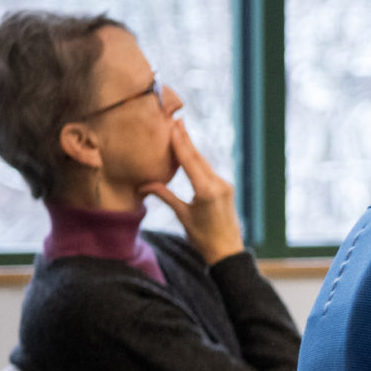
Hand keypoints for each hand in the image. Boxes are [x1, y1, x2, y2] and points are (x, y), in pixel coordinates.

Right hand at [139, 119, 243, 264]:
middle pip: (198, 158)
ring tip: (182, 131)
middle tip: (176, 120)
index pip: (189, 161)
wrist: (227, 250)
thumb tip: (142, 185)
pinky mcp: (226, 188)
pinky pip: (209, 171)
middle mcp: (218, 184)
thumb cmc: (203, 237)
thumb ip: (165, 196)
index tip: (173, 126)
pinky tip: (191, 153)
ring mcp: (224, 185)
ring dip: (192, 148)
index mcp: (206, 190)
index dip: (180, 142)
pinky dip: (198, 161)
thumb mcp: (182, 215)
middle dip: (186, 139)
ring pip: (204, 163)